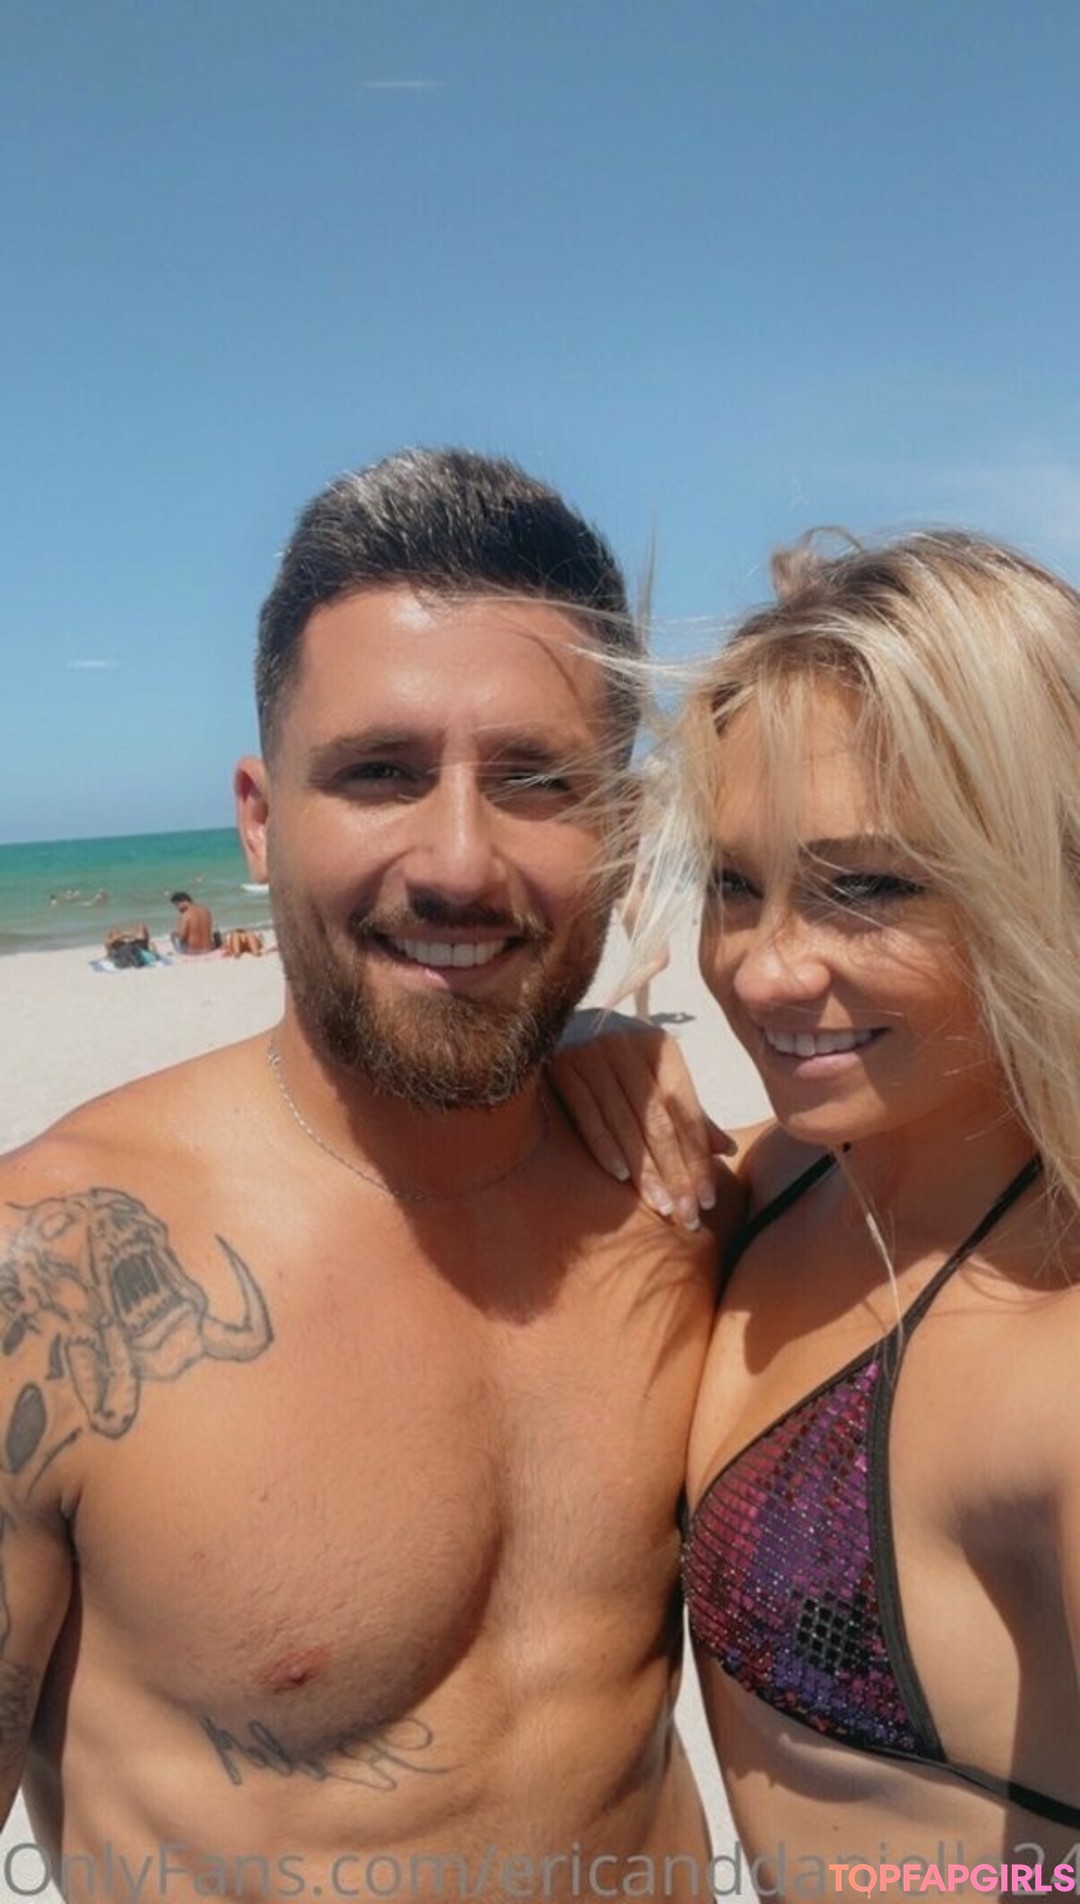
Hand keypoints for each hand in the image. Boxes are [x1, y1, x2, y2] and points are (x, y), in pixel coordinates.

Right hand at [549, 1011, 733, 1228]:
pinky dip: (605, 1148)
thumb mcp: (658, 1079)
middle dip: (675, 1172)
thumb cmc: (622, 1063)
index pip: (685, 1112)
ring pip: (625, 1124)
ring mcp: (594, 1055)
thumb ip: (690, 1115)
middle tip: (686, 1214)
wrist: (562, 1027)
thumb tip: (729, 1150)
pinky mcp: (564, 1067)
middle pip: (658, 1121)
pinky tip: (620, 1179)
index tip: (707, 1200)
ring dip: (644, 1170)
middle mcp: (629, 1047)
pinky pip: (588, 1116)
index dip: (698, 1158)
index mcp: (661, 1047)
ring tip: (660, 1206)